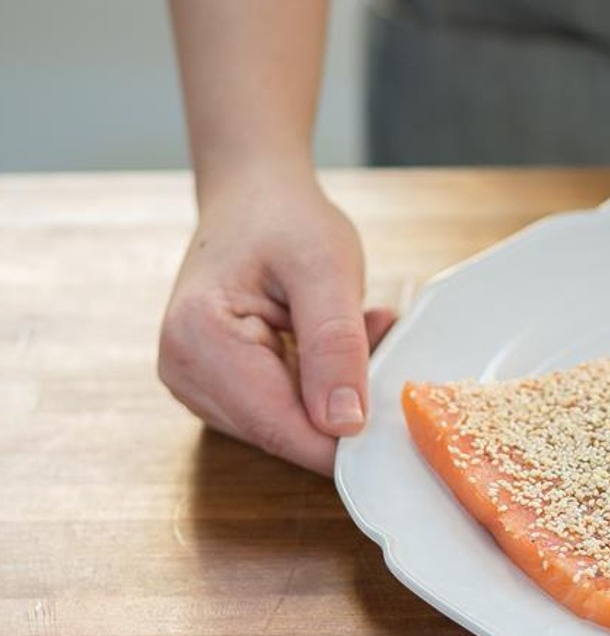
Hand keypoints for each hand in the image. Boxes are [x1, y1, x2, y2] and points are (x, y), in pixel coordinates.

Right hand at [158, 164, 395, 473]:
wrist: (252, 195)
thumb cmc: (284, 218)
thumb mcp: (326, 269)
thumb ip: (335, 346)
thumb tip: (344, 424)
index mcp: (199, 341)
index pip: (279, 428)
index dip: (344, 439)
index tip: (399, 419)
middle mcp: (184, 373)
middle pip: (284, 430)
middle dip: (344, 399)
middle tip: (377, 329)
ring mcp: (195, 384)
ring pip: (289, 423)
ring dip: (335, 387)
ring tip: (355, 321)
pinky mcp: (217, 387)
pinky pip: (283, 408)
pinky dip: (320, 381)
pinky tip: (332, 335)